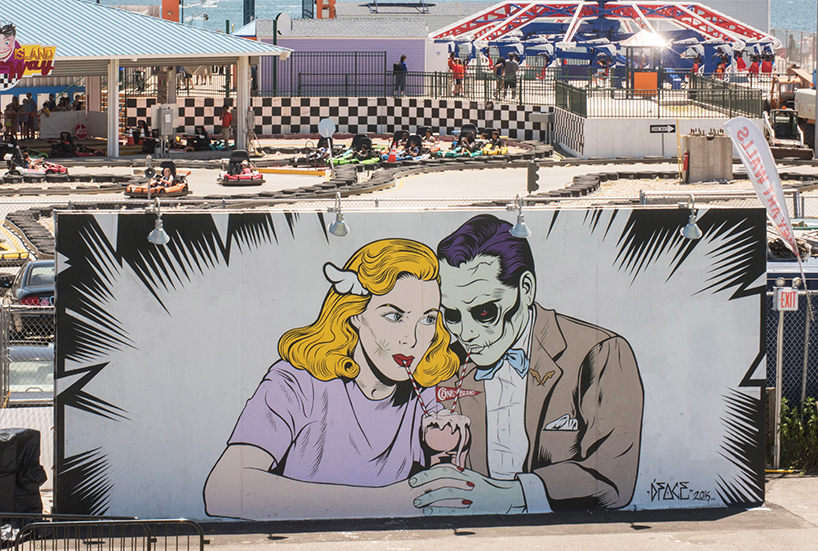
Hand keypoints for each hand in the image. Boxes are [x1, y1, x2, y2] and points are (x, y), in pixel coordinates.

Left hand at [409, 465, 524, 514]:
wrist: (509, 498)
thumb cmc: (487, 488)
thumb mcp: (472, 478)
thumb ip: (456, 477)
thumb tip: (436, 476)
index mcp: (467, 473)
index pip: (445, 468)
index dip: (428, 472)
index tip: (415, 478)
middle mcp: (468, 482)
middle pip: (443, 478)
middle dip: (425, 480)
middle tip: (411, 485)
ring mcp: (471, 495)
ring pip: (447, 492)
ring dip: (430, 497)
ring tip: (417, 502)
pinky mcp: (474, 508)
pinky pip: (454, 509)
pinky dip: (440, 510)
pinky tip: (428, 512)